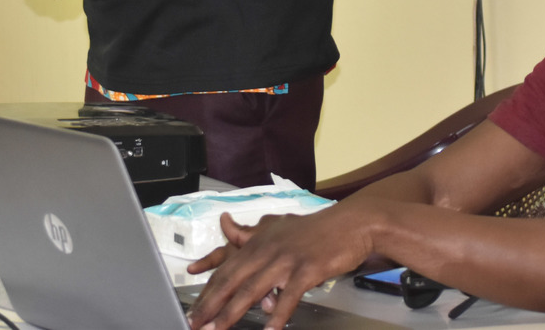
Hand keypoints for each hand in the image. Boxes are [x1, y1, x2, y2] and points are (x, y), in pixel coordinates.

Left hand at [185, 209, 376, 329]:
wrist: (350, 224)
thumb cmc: (315, 229)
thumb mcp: (278, 225)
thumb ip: (250, 231)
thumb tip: (225, 225)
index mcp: (258, 242)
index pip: (225, 269)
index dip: (207, 291)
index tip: (193, 310)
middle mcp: (267, 250)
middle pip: (231, 280)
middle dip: (210, 306)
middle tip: (195, 325)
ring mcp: (286, 260)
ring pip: (252, 290)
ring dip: (232, 313)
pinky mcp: (306, 270)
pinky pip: (288, 297)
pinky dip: (277, 316)